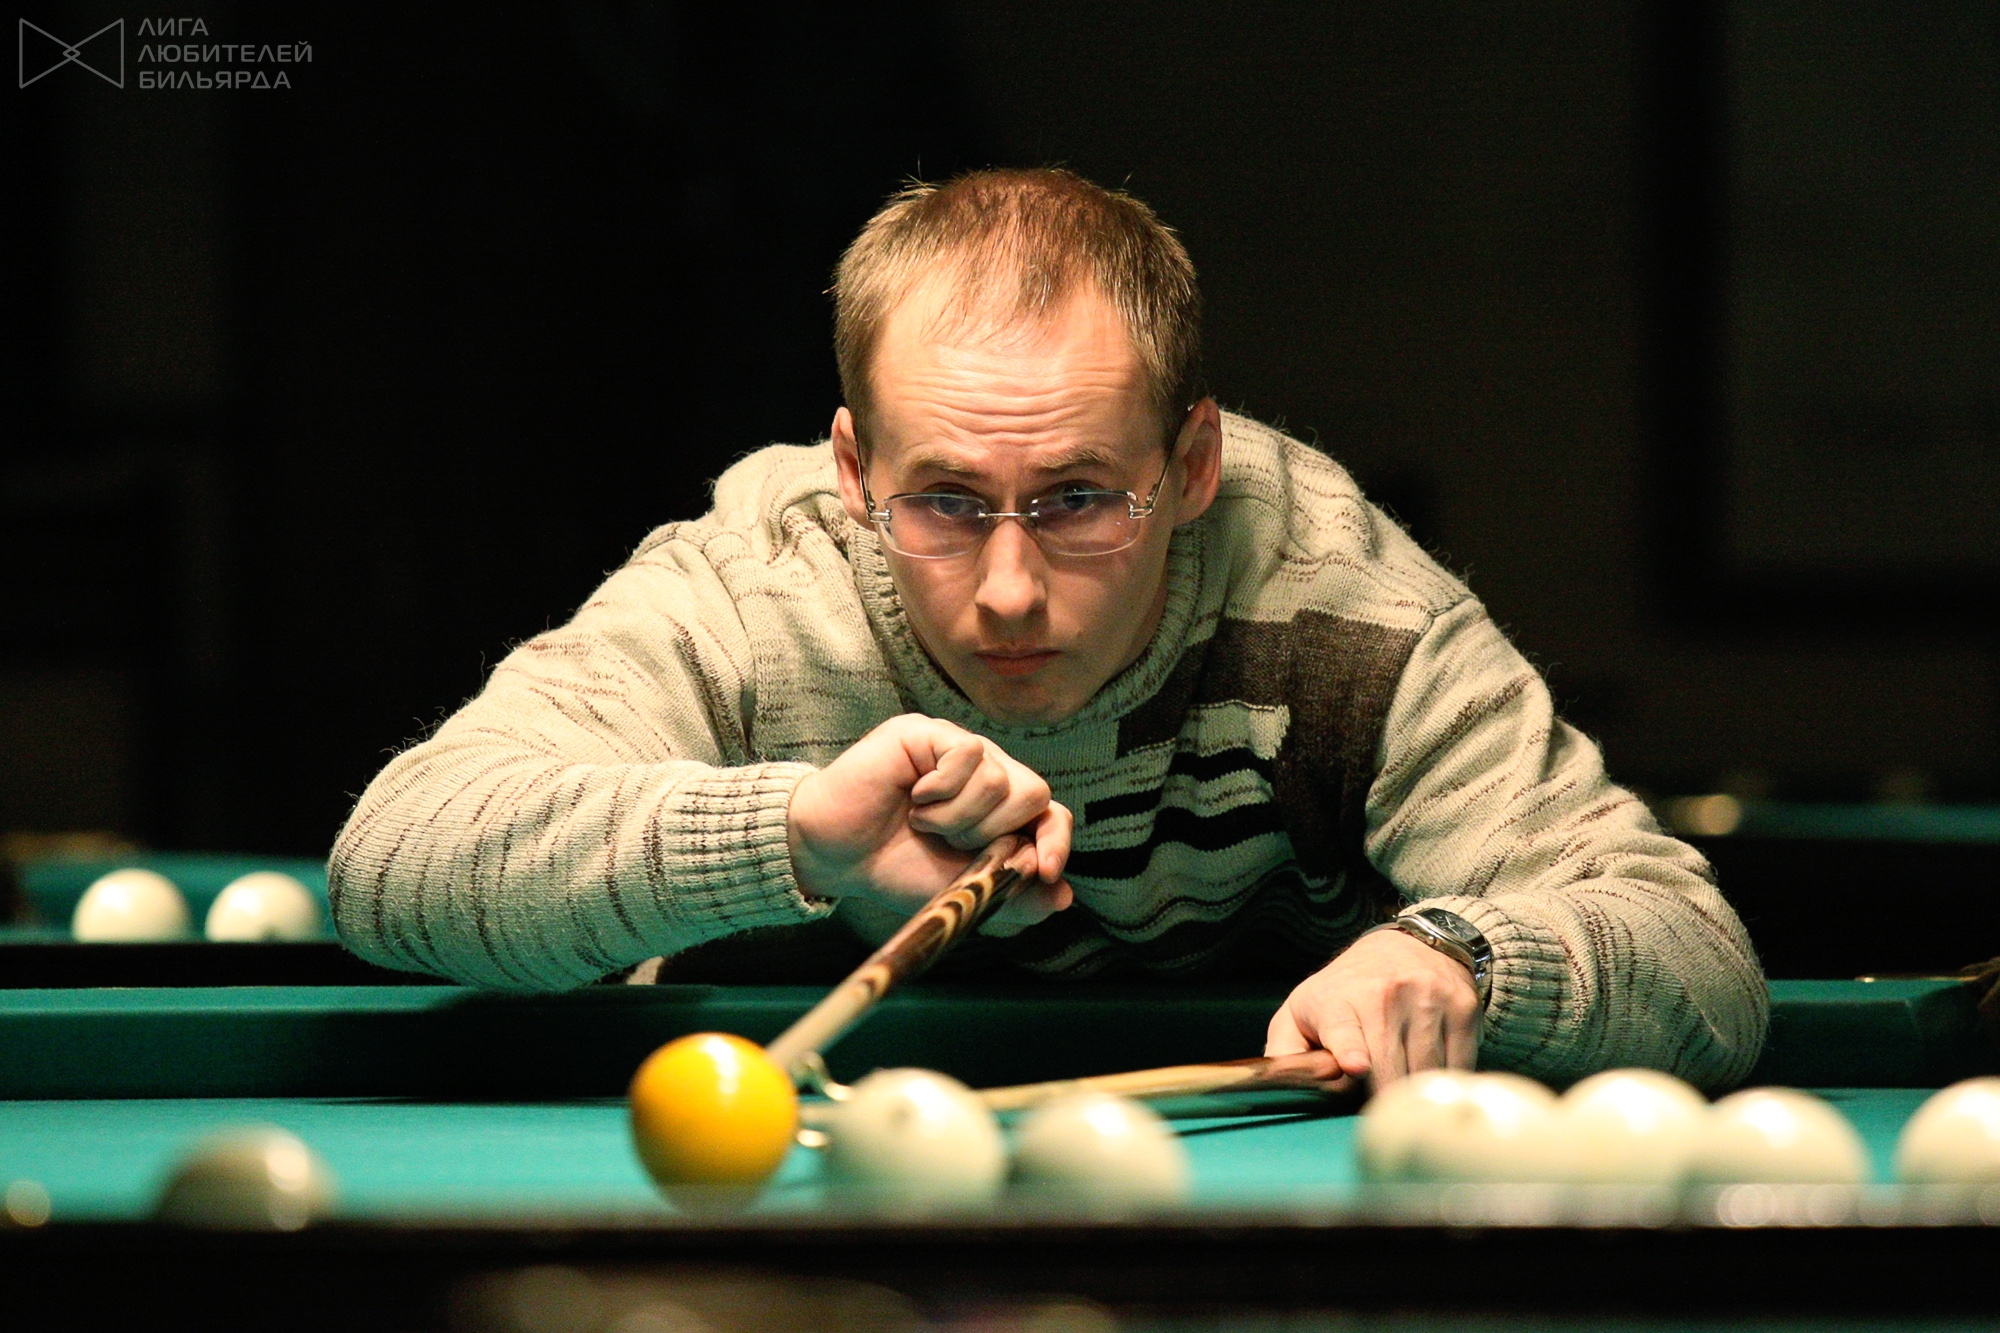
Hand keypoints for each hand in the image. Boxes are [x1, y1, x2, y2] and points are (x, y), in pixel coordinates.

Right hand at [786, 714, 1073, 939]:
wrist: (840, 856)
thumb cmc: (897, 868)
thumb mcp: (964, 892)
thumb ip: (1014, 897)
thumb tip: (1063, 896)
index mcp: (1000, 813)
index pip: (1053, 816)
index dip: (1056, 841)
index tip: (1042, 870)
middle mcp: (987, 775)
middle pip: (1034, 793)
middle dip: (994, 833)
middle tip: (953, 843)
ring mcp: (959, 750)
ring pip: (1000, 779)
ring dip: (958, 816)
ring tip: (924, 821)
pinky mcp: (931, 733)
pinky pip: (968, 754)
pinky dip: (942, 790)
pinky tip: (916, 796)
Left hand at [1263, 927, 1480, 1091]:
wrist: (1410, 946)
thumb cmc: (1347, 992)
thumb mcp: (1302, 1011)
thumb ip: (1286, 1054)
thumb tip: (1281, 1090)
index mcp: (1337, 999)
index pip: (1343, 1028)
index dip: (1349, 1049)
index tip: (1355, 1066)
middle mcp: (1385, 995)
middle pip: (1388, 1072)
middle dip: (1379, 1099)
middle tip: (1370, 1101)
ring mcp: (1428, 1001)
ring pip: (1425, 1075)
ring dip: (1412, 1092)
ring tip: (1399, 1079)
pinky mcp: (1463, 1010)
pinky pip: (1458, 1068)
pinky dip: (1442, 1079)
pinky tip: (1428, 1067)